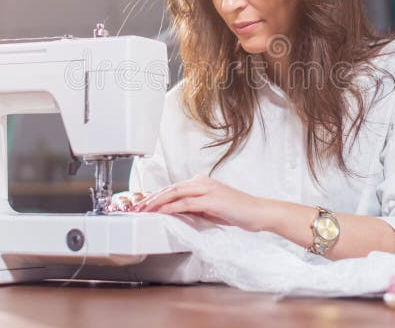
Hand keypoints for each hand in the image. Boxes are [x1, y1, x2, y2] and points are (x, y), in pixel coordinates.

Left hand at [132, 174, 266, 231]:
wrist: (258, 212)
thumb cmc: (238, 212)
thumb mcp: (211, 209)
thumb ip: (195, 208)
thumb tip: (177, 213)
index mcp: (202, 182)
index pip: (173, 188)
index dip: (156, 196)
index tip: (143, 204)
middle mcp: (202, 182)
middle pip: (170, 188)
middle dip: (151, 198)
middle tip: (136, 207)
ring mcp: (207, 189)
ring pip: (175, 193)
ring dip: (157, 202)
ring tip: (144, 210)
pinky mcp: (211, 200)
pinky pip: (186, 203)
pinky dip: (171, 207)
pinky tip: (162, 212)